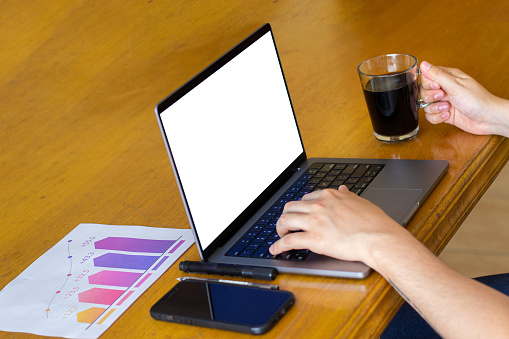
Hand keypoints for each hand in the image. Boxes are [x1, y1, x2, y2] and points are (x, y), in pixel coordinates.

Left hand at [269, 186, 401, 265]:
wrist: (379, 238)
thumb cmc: (374, 222)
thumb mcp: (360, 201)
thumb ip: (347, 196)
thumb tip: (342, 189)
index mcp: (329, 196)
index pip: (306, 198)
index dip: (300, 208)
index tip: (299, 214)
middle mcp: (318, 206)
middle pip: (291, 207)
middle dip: (286, 216)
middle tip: (286, 224)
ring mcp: (314, 222)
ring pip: (285, 221)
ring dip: (279, 228)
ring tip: (280, 235)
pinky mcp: (313, 239)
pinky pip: (288, 241)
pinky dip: (278, 245)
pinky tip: (275, 250)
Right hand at [420, 61, 508, 136]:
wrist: (487, 119)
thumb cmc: (476, 99)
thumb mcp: (455, 85)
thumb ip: (437, 75)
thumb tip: (423, 64)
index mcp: (448, 77)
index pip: (426, 76)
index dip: (428, 83)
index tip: (437, 87)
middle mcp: (445, 89)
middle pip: (423, 91)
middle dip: (430, 97)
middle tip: (443, 97)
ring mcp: (444, 102)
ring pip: (426, 105)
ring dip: (435, 108)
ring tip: (447, 107)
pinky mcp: (444, 113)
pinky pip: (430, 116)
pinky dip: (437, 117)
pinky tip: (447, 115)